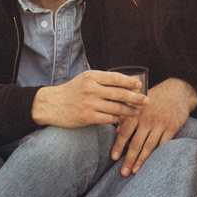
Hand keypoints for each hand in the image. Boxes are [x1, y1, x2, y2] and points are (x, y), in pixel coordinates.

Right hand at [31, 69, 145, 130]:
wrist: (51, 104)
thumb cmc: (71, 91)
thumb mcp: (85, 79)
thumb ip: (102, 80)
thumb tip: (125, 83)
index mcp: (92, 76)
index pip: (116, 78)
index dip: (130, 82)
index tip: (140, 86)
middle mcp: (91, 89)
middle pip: (120, 94)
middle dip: (136, 98)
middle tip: (146, 100)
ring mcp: (89, 104)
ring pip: (117, 108)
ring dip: (130, 111)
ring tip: (137, 111)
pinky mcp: (87, 117)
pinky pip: (109, 119)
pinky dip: (117, 120)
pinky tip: (122, 120)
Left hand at [113, 77, 196, 174]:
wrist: (178, 91)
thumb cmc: (155, 97)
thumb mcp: (138, 102)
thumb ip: (127, 115)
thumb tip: (116, 131)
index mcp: (137, 112)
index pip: (125, 132)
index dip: (118, 146)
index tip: (114, 158)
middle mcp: (148, 119)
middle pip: (136, 143)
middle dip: (129, 159)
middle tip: (123, 172)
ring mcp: (161, 124)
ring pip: (149, 146)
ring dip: (141, 161)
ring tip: (134, 171)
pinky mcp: (172, 129)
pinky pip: (163, 145)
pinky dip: (156, 155)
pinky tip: (151, 163)